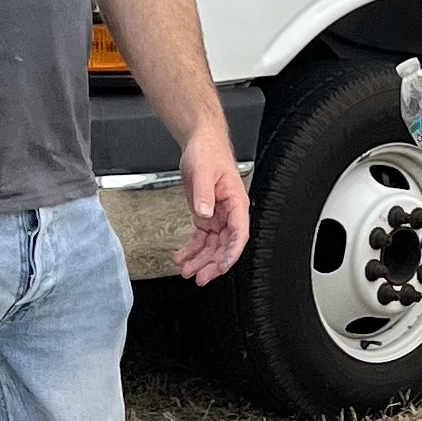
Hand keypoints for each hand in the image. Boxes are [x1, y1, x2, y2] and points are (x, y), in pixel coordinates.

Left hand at [175, 120, 250, 283]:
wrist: (200, 143)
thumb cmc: (208, 152)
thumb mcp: (204, 171)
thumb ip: (204, 194)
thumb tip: (204, 214)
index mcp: (236, 202)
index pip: (239, 233)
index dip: (232, 252)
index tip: (222, 265)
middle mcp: (229, 212)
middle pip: (225, 245)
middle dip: (213, 263)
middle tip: (200, 276)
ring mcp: (217, 215)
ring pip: (212, 246)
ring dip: (201, 260)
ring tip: (187, 270)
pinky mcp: (206, 215)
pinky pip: (201, 239)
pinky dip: (192, 250)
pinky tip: (182, 257)